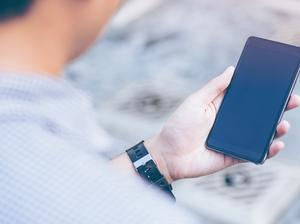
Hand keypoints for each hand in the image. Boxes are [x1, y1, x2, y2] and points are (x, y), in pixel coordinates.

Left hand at [145, 66, 299, 182]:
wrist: (169, 155)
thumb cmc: (179, 126)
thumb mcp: (195, 102)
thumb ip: (214, 88)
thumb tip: (232, 69)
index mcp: (221, 108)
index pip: (246, 97)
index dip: (261, 92)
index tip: (278, 83)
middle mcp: (229, 123)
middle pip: (257, 115)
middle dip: (275, 108)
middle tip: (292, 101)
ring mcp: (233, 140)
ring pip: (259, 134)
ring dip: (275, 129)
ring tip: (283, 123)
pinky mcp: (233, 156)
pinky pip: (254, 153)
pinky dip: (267, 150)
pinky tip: (275, 144)